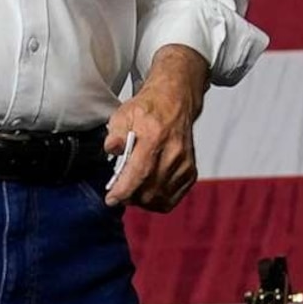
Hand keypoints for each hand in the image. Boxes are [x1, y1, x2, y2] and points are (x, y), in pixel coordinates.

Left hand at [103, 46, 209, 212]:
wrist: (175, 102)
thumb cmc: (149, 109)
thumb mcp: (124, 114)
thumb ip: (115, 133)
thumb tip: (112, 148)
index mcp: (155, 136)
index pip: (139, 172)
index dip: (124, 190)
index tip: (111, 199)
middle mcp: (173, 152)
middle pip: (150, 190)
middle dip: (130, 197)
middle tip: (119, 192)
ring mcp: (184, 164)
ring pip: (160, 198)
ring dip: (142, 200)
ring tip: (132, 190)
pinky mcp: (190, 172)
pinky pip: (171, 198)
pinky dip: (157, 201)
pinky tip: (147, 191)